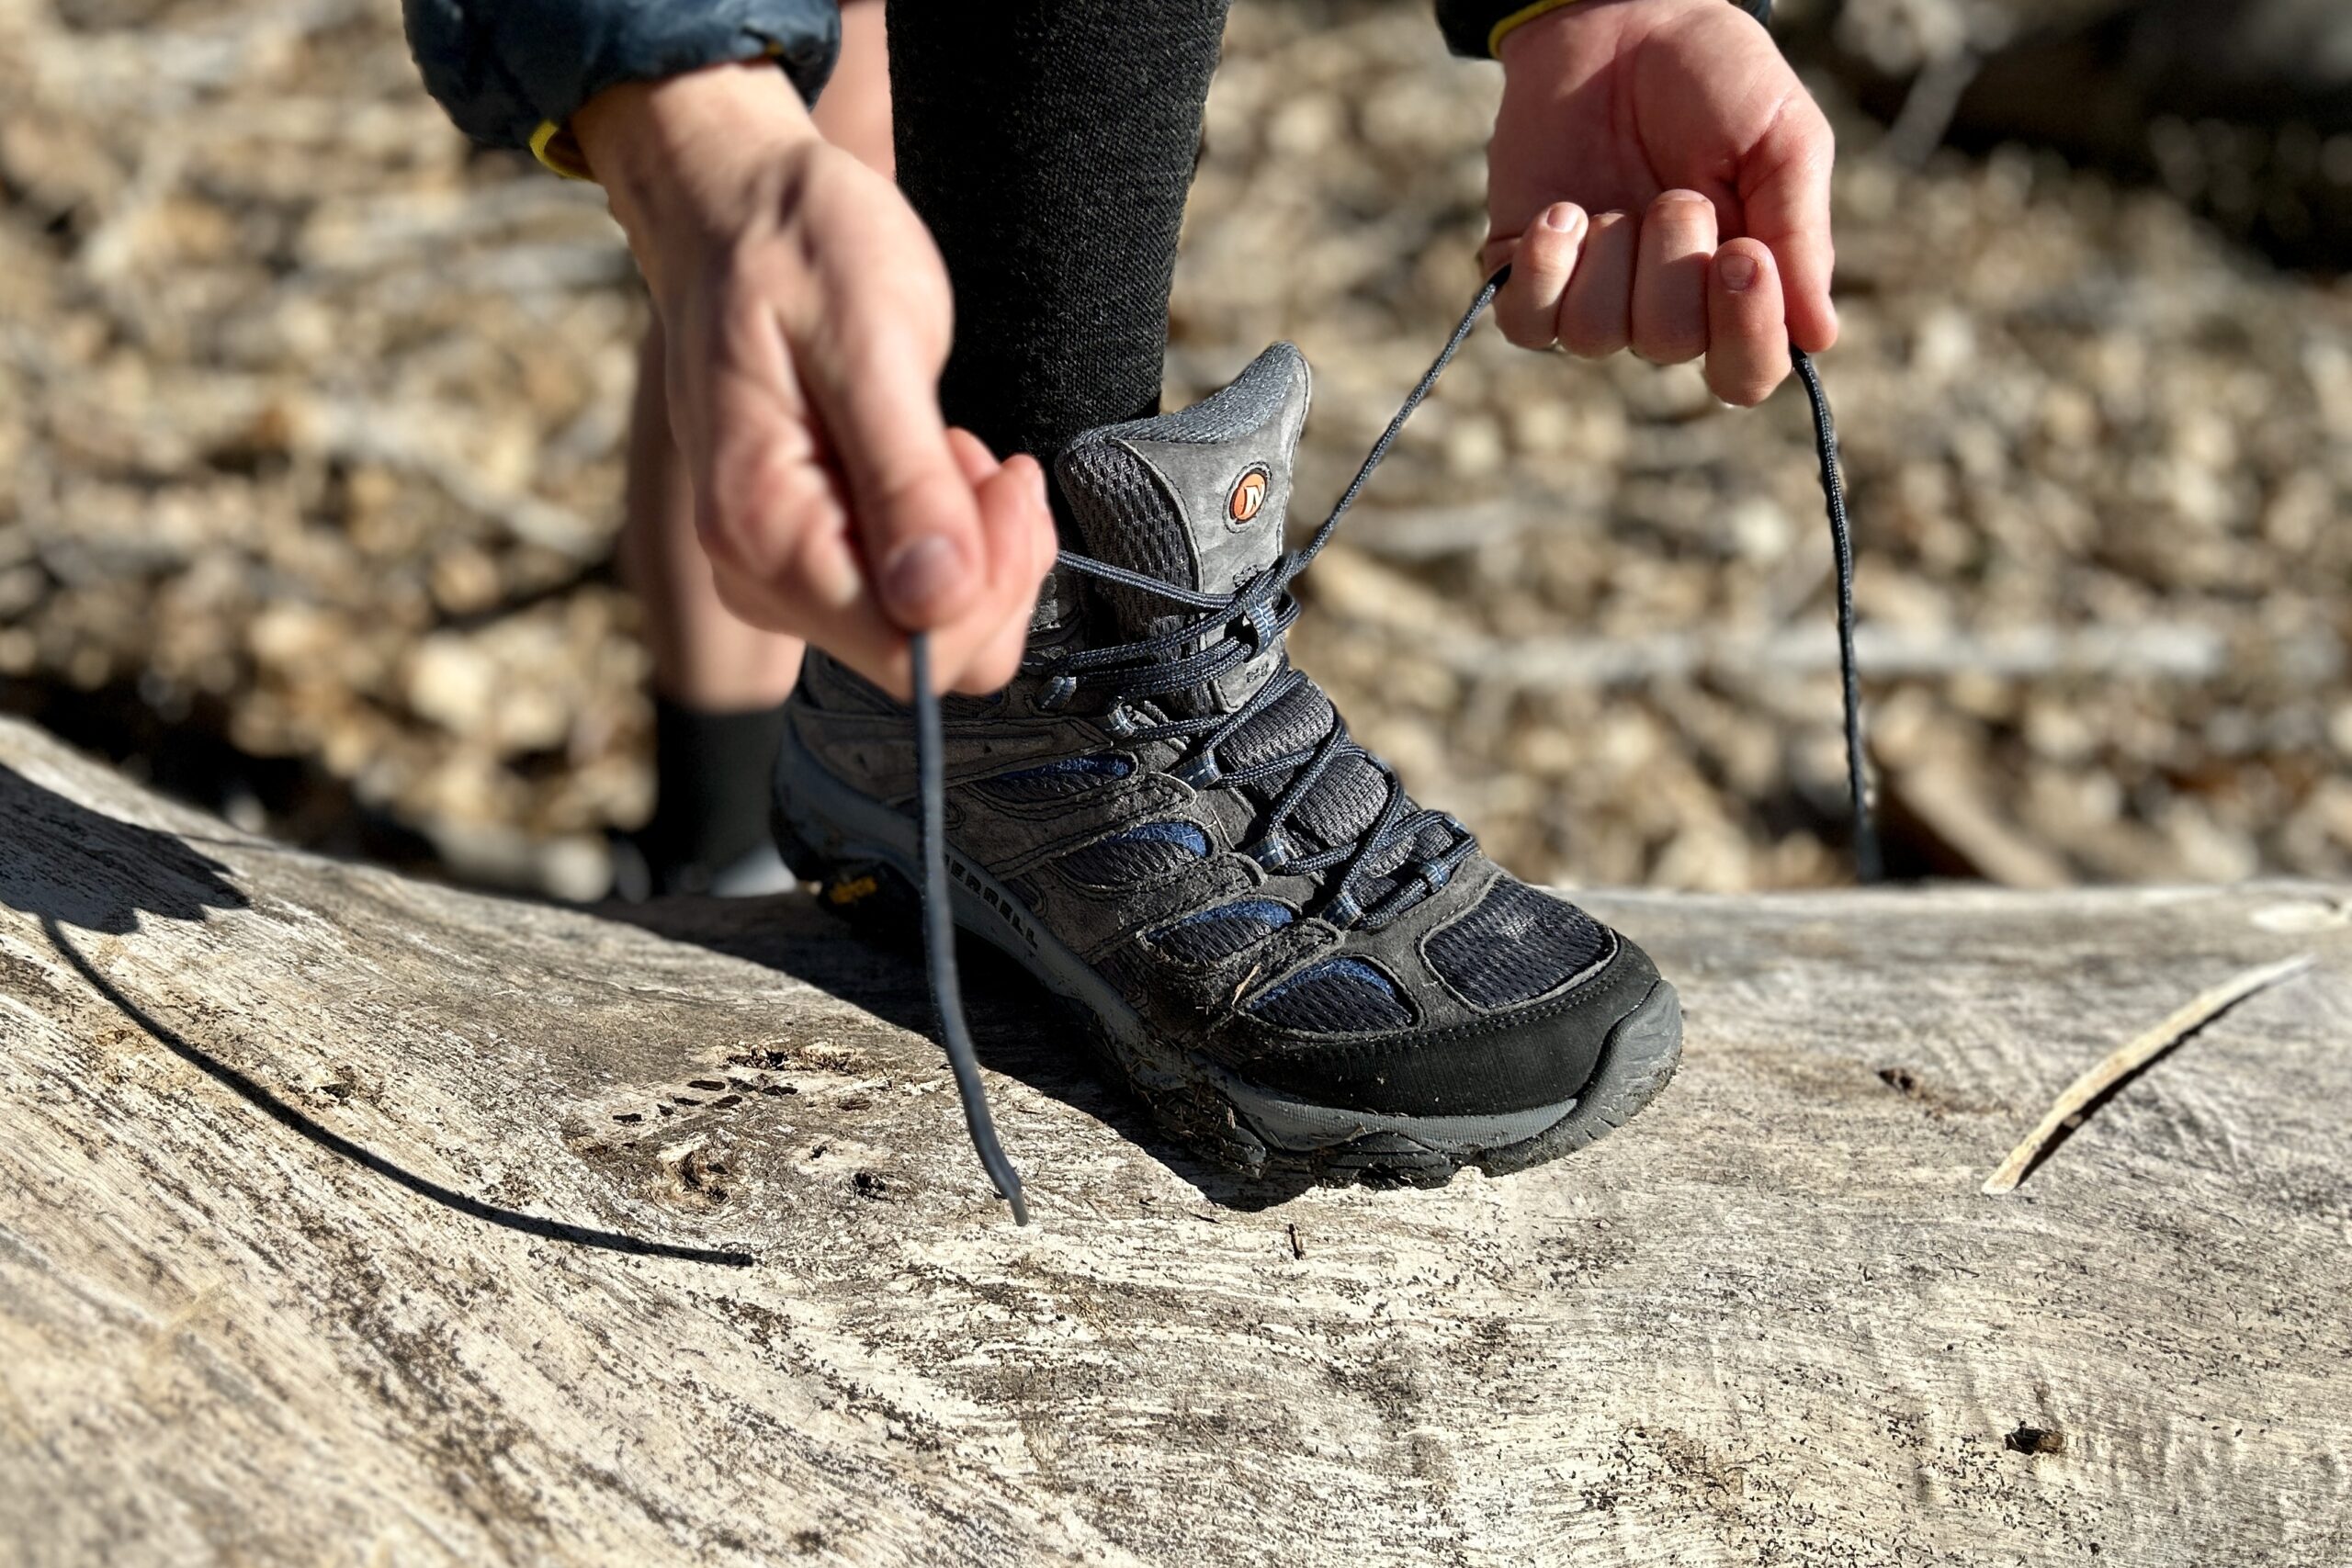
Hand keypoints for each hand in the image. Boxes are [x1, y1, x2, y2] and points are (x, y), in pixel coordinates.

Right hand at [574, 63, 1055, 697]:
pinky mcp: (812, 554)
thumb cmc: (796, 252)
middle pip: (927, 654)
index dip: (985, 587)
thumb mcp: (870, 343)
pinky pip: (910, 596)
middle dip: (991, 568)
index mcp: (761, 534)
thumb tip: (935, 603)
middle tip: (993, 462)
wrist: (737, 209)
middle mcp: (760, 576)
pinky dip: (954, 538)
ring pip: (929, 631)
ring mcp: (783, 572)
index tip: (1005, 481)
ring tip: (957, 446)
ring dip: (977, 549)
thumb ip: (905, 482)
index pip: (908, 651)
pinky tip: (940, 461)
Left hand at [1480, 0, 1836, 404]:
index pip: (1746, 373)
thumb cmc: (1715, 78)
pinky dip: (1545, 271)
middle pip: (1670, 347)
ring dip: (1611, 257)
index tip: (1743, 256)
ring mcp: (1593, 294)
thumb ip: (1800, 233)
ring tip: (1615, 201)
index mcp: (1737, 289)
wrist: (1621, 20)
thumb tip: (1817, 336)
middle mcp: (1664, 307)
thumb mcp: (1784, 140)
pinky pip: (1527, 325)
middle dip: (1674, 262)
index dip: (1745, 332)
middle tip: (1679, 193)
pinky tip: (1562, 214)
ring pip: (1594, 337)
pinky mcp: (1527, 274)